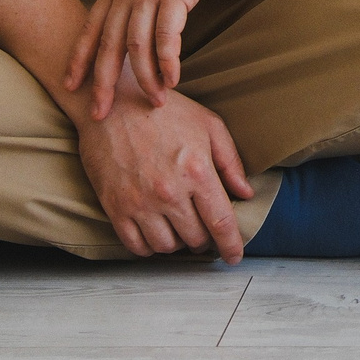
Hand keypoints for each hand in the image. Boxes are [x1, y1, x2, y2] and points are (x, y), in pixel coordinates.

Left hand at [65, 0, 240, 117]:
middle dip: (101, 82)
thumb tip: (137, 9)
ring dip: (144, 78)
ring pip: (136, 45)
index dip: (78, 58)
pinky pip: (167, 35)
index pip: (90, 27)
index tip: (69, 85)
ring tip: (153, 102)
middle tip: (98, 113)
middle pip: (107, 44)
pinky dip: (168, 61)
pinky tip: (173, 80)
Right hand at [75, 88, 253, 262]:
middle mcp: (169, 192)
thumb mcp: (208, 124)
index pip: (221, 223)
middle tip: (202, 227)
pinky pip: (136, 245)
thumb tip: (245, 193)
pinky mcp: (115, 207)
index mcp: (197, 171)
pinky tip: (154, 232)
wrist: (114, 103)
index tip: (234, 256)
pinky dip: (148, 247)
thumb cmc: (164, 110)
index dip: (232, 245)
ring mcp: (140, 202)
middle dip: (204, 239)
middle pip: (195, 238)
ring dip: (177, 242)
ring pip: (166, 246)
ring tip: (178, 226)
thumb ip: (230, 161)